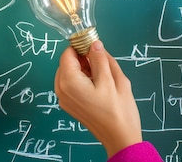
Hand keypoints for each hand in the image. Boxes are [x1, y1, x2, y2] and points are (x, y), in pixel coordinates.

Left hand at [54, 41, 141, 157]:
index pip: (68, 53)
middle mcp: (61, 90)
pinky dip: (83, 80)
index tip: (96, 48)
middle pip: (67, 63)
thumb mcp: (113, 79)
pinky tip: (99, 87)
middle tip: (103, 65)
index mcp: (69, 82)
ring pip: (70, 73)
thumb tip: (94, 44)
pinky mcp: (69, 105)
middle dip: (83, 59)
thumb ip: (101, 58)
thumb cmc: (118, 110)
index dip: (81, 47)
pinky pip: (72, 84)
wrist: (120, 138)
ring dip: (84, 69)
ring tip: (103, 77)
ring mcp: (64, 99)